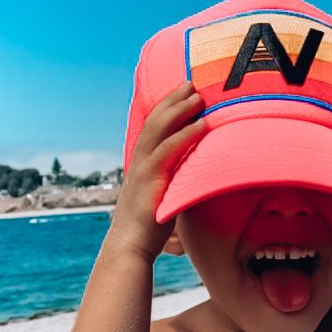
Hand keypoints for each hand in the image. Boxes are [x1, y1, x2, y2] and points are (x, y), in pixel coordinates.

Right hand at [109, 82, 206, 261]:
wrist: (129, 248)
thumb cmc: (148, 230)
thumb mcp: (163, 200)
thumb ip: (175, 185)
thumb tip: (197, 181)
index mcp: (142, 165)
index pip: (153, 128)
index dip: (167, 107)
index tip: (183, 92)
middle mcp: (140, 162)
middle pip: (156, 121)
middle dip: (173, 100)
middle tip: (191, 82)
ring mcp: (143, 170)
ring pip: (160, 130)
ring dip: (180, 111)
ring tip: (198, 97)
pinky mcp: (150, 182)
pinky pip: (169, 152)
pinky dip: (186, 136)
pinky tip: (201, 126)